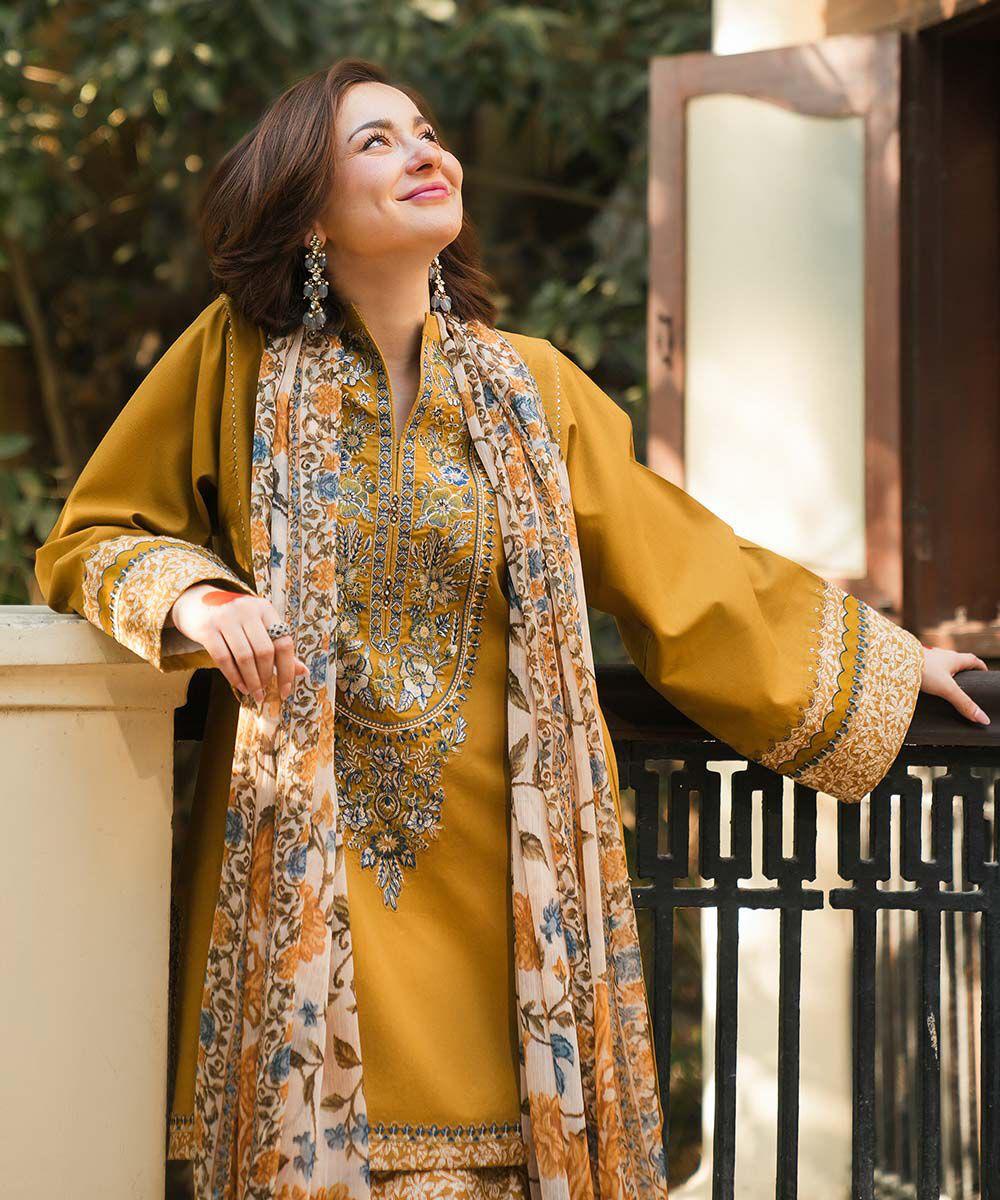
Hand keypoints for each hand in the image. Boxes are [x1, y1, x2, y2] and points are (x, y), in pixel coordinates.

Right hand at [169, 582, 307, 702]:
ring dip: (252, 681)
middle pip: (264, 651)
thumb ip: (279, 647)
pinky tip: (241, 687)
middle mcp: (247, 610)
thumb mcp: (258, 625)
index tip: (286, 690)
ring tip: (255, 693)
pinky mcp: (207, 629)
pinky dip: (234, 677)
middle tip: (266, 692)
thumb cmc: (235, 619)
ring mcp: (225, 618)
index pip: (283, 642)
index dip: (287, 669)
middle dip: (267, 677)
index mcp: (265, 609)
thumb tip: (303, 672)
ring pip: (244, 657)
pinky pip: (223, 658)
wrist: (197, 602)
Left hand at [920, 645, 989, 724]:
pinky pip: (928, 669)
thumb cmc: (922, 669)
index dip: (980, 667)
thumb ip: (964, 704)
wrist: (894, 661)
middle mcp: (941, 656)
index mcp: (953, 658)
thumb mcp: (947, 689)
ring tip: (948, 688)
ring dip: (947, 675)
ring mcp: (927, 658)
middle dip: (964, 672)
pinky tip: (928, 686)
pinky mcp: (915, 663)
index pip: (973, 660)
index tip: (983, 674)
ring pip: (941, 666)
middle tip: (967, 684)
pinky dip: (932, 677)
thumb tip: (982, 719)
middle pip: (958, 662)